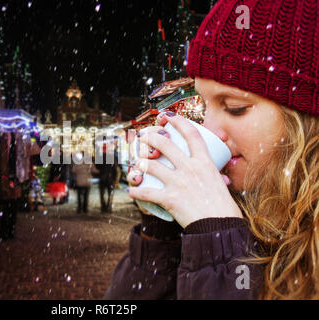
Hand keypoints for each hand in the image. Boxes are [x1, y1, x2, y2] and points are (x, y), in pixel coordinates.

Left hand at [126, 113, 241, 227]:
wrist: (221, 228)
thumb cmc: (224, 208)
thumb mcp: (221, 184)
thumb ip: (214, 176)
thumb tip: (218, 175)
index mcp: (205, 163)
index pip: (191, 135)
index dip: (178, 122)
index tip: (168, 117)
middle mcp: (190, 169)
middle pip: (165, 144)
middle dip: (150, 137)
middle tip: (142, 136)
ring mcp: (178, 183)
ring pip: (151, 165)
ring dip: (139, 163)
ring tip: (135, 163)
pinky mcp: (170, 198)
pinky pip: (147, 192)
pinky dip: (136, 191)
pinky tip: (131, 190)